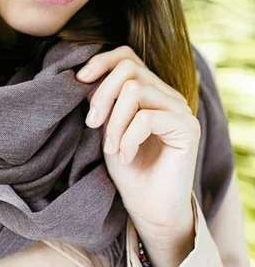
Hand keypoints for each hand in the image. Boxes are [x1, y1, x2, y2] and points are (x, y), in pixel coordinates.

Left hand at [76, 45, 199, 246]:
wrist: (149, 210)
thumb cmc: (128, 170)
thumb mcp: (108, 127)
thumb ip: (104, 100)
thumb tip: (85, 75)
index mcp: (151, 90)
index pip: (127, 56)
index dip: (101, 62)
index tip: (79, 81)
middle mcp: (168, 95)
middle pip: (129, 69)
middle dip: (103, 93)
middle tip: (91, 124)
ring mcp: (180, 109)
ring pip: (135, 90)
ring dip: (114, 121)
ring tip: (111, 148)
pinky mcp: (187, 127)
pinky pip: (146, 118)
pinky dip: (128, 138)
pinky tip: (126, 157)